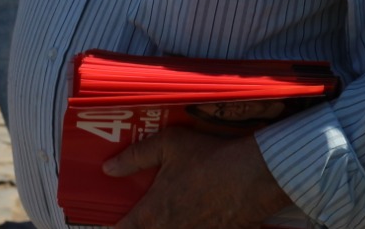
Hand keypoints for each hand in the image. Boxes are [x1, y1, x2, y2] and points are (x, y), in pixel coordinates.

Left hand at [104, 128, 293, 227]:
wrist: (256, 175)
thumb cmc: (212, 158)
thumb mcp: (171, 144)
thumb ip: (136, 156)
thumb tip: (108, 168)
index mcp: (151, 214)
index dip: (120, 225)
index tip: (125, 218)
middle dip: (146, 226)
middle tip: (152, 215)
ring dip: (171, 226)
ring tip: (180, 213)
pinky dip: (197, 225)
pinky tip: (204, 215)